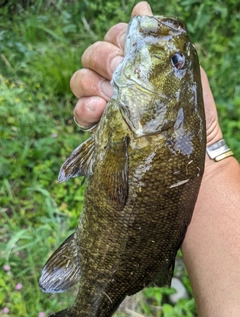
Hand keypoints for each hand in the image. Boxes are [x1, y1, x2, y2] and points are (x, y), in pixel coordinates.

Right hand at [70, 1, 221, 148]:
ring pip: (80, 80)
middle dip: (102, 60)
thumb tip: (141, 7)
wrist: (188, 149)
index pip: (114, 37)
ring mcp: (104, 101)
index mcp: (134, 62)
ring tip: (109, 99)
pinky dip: (84, 109)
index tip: (126, 55)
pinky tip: (98, 111)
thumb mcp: (181, 72)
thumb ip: (159, 43)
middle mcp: (116, 79)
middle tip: (117, 76)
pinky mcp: (98, 125)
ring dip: (91, 84)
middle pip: (92, 55)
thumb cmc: (189, 112)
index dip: (116, 40)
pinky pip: (79, 111)